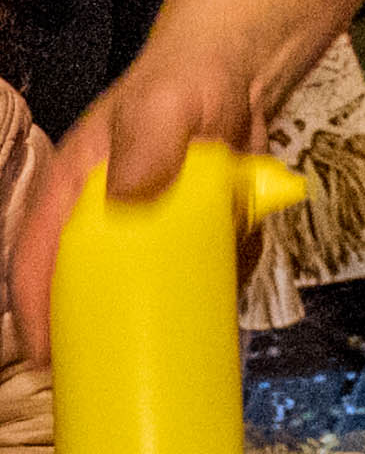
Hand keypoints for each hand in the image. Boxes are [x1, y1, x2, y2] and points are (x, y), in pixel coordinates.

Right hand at [12, 37, 256, 362]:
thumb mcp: (163, 107)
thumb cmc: (184, 85)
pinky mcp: (193, 235)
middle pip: (85, 286)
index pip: (37, 256)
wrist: (242, 76)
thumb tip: (129, 194)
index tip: (45, 355)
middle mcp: (105, 218)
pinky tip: (215, 324)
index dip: (35, 307)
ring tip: (164, 366)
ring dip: (151, 323)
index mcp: (74, 192)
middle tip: (106, 377)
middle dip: (91, 331)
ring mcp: (150, 230)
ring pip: (141, 289)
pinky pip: (194, 276)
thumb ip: (147, 144)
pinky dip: (204, 297)